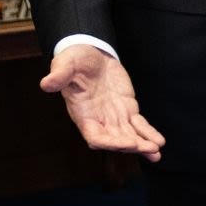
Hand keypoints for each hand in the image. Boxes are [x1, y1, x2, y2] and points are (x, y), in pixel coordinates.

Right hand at [40, 44, 165, 161]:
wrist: (90, 53)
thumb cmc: (74, 59)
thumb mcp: (66, 63)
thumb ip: (59, 75)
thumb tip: (46, 84)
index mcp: (82, 114)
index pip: (96, 137)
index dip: (112, 142)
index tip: (129, 143)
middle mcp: (98, 120)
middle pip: (116, 140)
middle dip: (132, 146)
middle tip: (150, 149)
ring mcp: (114, 116)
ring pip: (129, 136)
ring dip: (143, 145)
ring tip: (157, 153)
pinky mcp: (127, 109)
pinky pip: (139, 125)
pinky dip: (148, 133)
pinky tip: (160, 142)